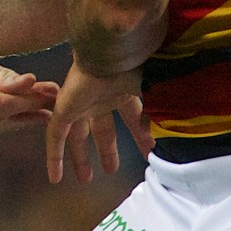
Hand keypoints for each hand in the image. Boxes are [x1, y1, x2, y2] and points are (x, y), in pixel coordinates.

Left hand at [45, 60, 153, 184]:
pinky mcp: (64, 108)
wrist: (108, 51)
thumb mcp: (150, 90)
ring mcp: (80, 104)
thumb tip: (175, 126)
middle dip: (106, 150)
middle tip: (111, 170)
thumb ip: (158, 110)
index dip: (140, 136)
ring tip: (85, 179)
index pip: (131, 118)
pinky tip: (55, 177)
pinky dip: (55, 157)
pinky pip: (55, 136)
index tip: (149, 153)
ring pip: (77, 136)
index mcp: (120, 92)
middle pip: (102, 130)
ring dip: (80, 157)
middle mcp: (99, 99)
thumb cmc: (131, 65)